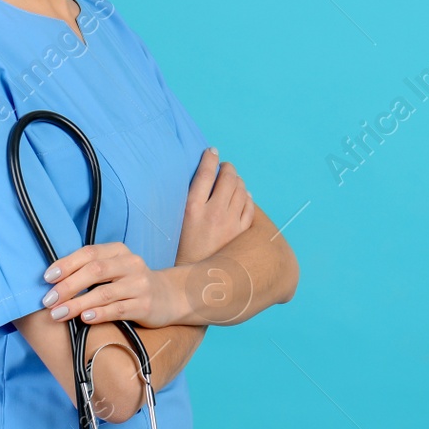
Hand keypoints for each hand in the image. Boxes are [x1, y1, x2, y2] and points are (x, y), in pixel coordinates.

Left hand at [40, 242, 180, 328]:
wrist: (170, 296)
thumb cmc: (132, 283)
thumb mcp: (115, 268)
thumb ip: (91, 270)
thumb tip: (53, 282)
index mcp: (119, 251)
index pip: (89, 253)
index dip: (66, 264)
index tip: (47, 278)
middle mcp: (131, 264)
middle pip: (95, 271)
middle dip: (68, 286)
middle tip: (48, 301)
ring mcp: (140, 285)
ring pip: (104, 293)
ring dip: (77, 304)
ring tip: (58, 314)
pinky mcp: (145, 305)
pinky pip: (119, 309)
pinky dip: (100, 314)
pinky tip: (85, 318)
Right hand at [174, 147, 254, 265]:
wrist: (195, 276)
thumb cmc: (182, 247)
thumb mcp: (178, 221)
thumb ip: (190, 199)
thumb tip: (203, 175)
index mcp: (192, 208)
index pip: (205, 173)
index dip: (210, 158)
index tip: (212, 151)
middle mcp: (213, 213)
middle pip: (227, 178)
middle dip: (227, 167)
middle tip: (225, 167)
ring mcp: (230, 222)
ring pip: (240, 189)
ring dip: (237, 180)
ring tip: (232, 180)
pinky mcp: (241, 232)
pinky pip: (249, 205)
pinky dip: (246, 196)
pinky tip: (242, 196)